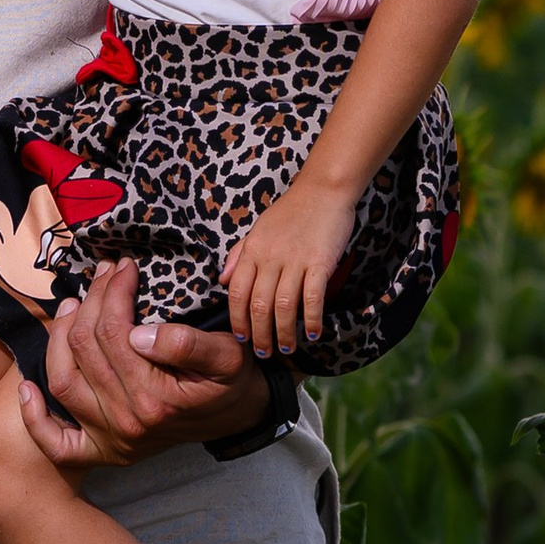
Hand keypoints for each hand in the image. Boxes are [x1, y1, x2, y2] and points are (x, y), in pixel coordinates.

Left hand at [21, 259, 272, 466]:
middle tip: (101, 275)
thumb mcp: (227, 355)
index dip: (113, 292)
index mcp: (155, 398)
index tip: (123, 267)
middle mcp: (126, 423)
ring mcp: (111, 440)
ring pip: (63, 381)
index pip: (114, 332)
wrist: (239, 416)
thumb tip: (140, 333)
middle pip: (85, 349)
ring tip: (73, 305)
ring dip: (58, 338)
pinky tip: (27, 388)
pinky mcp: (102, 452)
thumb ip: (189, 344)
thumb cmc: (231, 380)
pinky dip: (35, 419)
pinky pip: (57, 443)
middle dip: (90, 302)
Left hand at [222, 180, 353, 358]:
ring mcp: (294, 260)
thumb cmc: (290, 211)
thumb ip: (239, 255)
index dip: (237, 318)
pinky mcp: (319, 261)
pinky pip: (312, 296)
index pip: (236, 291)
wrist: (322, 190)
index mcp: (252, 251)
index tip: (241, 337)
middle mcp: (269, 257)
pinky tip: (313, 333)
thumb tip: (222, 280)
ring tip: (286, 349)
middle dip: (259, 334)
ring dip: (283, 332)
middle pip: (258, 304)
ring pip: (283, 305)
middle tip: (263, 353)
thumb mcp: (258, 229)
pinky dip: (312, 318)